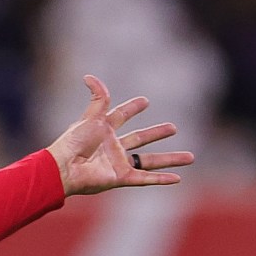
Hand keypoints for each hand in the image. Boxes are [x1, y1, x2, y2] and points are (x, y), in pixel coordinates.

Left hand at [48, 75, 192, 196]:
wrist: (65, 167)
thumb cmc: (74, 142)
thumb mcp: (90, 116)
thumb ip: (97, 97)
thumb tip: (89, 76)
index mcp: (104, 129)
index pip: (121, 115)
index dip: (132, 108)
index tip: (144, 101)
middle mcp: (113, 146)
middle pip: (140, 138)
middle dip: (156, 133)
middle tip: (173, 127)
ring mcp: (119, 162)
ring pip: (149, 160)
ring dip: (169, 159)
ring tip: (190, 157)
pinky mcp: (121, 177)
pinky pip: (145, 178)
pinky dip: (160, 179)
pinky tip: (177, 178)